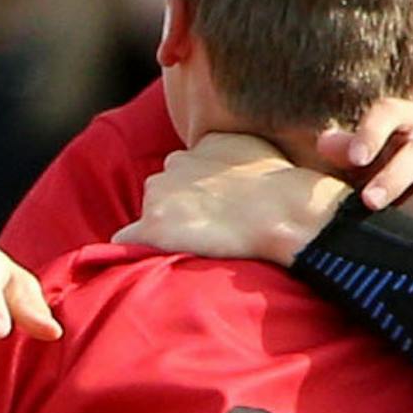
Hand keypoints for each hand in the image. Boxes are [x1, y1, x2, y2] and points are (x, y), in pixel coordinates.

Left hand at [115, 133, 349, 264]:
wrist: (287, 213)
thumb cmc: (287, 193)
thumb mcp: (262, 156)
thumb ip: (239, 159)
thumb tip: (239, 177)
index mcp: (201, 148)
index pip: (186, 174)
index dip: (200, 199)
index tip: (220, 214)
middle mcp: (174, 164)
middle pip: (163, 193)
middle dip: (180, 212)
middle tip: (212, 232)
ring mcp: (160, 195)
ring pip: (150, 217)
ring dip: (166, 231)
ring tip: (200, 246)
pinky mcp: (154, 226)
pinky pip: (125, 244)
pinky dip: (135, 253)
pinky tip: (155, 264)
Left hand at [317, 99, 412, 233]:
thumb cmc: (384, 176)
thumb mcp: (362, 163)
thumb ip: (344, 151)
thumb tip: (327, 142)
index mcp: (409, 119)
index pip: (390, 112)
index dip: (372, 133)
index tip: (355, 158)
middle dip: (392, 179)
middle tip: (369, 203)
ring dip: (411, 212)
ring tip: (390, 230)